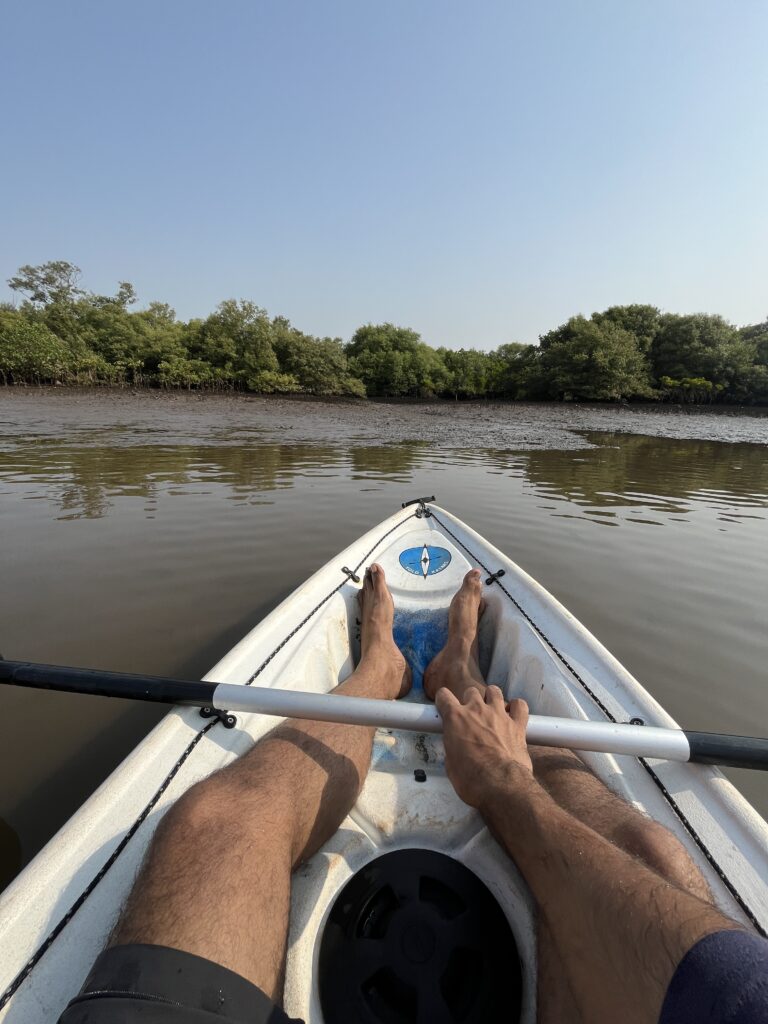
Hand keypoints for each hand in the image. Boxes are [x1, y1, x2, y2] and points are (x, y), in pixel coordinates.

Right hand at [435, 686, 532, 809]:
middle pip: (471, 691)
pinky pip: (520, 705)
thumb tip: (457, 747)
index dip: (443, 701)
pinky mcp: (517, 724)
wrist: (500, 785)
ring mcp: (499, 714)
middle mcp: (477, 710)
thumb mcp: (450, 764)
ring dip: (491, 698)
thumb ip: (453, 747)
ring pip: (494, 691)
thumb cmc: (471, 779)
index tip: (445, 707)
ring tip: (492, 709)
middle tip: (471, 715)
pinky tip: (513, 714)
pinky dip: (516, 707)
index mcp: (455, 718)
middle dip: (469, 701)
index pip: (443, 695)